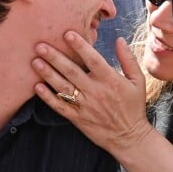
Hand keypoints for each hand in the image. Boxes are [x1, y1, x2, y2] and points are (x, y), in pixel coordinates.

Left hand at [32, 32, 151, 155]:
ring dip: (48, 74)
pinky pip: (60, 106)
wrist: (129, 138)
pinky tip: (37, 87)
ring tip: (35, 61)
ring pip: (63, 87)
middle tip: (40, 45)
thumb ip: (128, 59)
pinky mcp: (77, 118)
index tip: (67, 33)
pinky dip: (48, 97)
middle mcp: (95, 92)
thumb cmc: (133, 107)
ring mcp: (85, 106)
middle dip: (55, 57)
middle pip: (72, 71)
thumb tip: (119, 39)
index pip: (93, 59)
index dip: (80, 46)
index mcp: (110, 80)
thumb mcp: (138, 81)